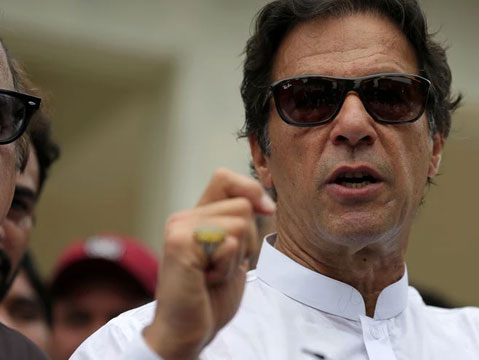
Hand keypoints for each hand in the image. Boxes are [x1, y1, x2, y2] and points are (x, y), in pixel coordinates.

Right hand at [143, 169, 275, 359]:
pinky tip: (208, 280)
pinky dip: (228, 266)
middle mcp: (184, 218)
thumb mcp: (234, 252)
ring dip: (237, 256)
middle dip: (248, 240)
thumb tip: (267, 202)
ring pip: (241, 222)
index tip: (265, 211)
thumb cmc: (210, 296)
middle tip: (222, 266)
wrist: (187, 330)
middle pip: (243, 204)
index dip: (250, 189)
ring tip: (214, 273)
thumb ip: (243, 224)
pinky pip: (229, 242)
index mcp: (196, 216)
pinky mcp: (180, 245)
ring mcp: (180, 229)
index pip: (225, 178)